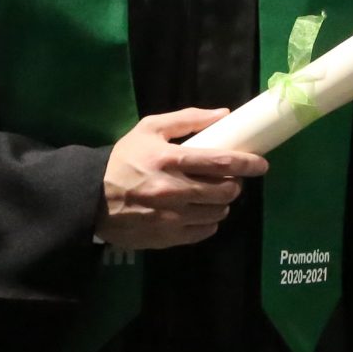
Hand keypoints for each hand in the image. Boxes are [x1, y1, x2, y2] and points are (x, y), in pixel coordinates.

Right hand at [99, 109, 266, 250]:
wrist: (90, 197)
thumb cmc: (124, 159)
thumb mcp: (150, 129)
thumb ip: (187, 119)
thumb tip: (224, 114)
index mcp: (171, 160)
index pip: (221, 163)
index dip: (248, 164)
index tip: (262, 165)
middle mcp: (173, 190)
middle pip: (225, 191)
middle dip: (234, 185)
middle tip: (229, 180)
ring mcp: (171, 217)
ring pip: (218, 213)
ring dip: (222, 203)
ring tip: (212, 196)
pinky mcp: (166, 236)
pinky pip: (204, 232)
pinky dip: (209, 222)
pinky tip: (200, 212)